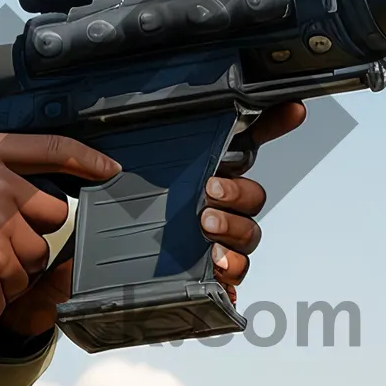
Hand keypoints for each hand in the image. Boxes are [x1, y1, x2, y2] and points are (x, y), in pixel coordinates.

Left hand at [0, 101, 307, 335]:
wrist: (94, 271)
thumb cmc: (113, 215)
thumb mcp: (114, 176)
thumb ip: (121, 151)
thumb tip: (122, 126)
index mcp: (201, 171)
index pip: (245, 143)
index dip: (272, 124)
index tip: (291, 108)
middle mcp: (217, 205)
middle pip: (252, 193)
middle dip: (237, 190)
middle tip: (209, 191)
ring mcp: (219, 241)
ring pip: (249, 233)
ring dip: (232, 228)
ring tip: (205, 230)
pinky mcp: (212, 277)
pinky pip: (237, 274)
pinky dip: (230, 271)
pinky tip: (215, 267)